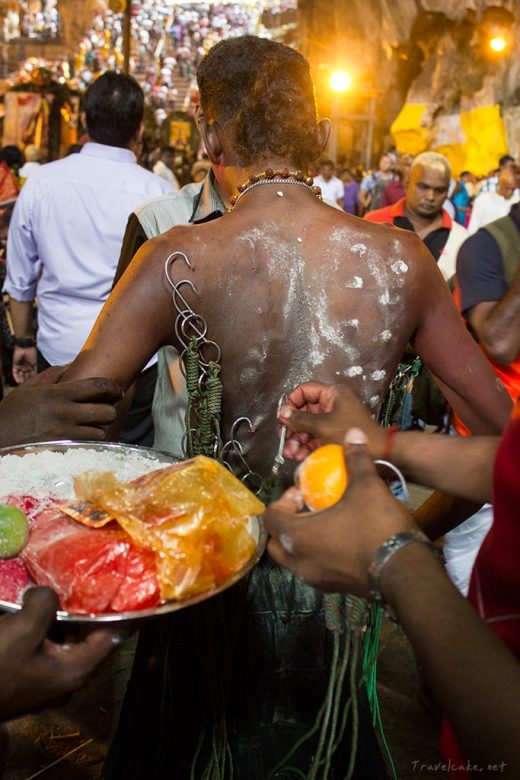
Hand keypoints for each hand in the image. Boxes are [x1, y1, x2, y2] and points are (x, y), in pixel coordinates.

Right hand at [0, 366, 122, 447]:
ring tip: (91, 425)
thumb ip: (53, 375)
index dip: (113, 387)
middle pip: (106, 411)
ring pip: (100, 431)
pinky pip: (88, 446)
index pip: (98, 386)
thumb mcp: (29, 388)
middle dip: (110, 410)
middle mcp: (64, 413)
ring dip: (99, 428)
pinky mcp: (63, 450)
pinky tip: (83, 438)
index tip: (117, 390)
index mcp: (58, 394)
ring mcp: (65, 434)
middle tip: (105, 409)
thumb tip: (73, 363)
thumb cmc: (13, 412)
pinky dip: (90, 442)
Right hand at [0, 587, 118, 719]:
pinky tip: (28, 608)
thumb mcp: (24, 628)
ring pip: (61, 640)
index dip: (110, 609)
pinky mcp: (25, 677)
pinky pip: (41, 647)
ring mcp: (44, 680)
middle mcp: (65, 679)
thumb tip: (47, 594)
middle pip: (84, 636)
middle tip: (74, 581)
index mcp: (75, 671)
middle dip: (77, 609)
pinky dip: (39, 628)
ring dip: (55, 617)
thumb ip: (45, 603)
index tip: (108, 583)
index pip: (108, 636)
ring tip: (49, 591)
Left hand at [12, 346, 36, 383]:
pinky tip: (18, 382)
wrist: (26, 347)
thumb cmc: (34, 353)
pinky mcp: (15, 365)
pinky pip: (15, 373)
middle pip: (26, 376)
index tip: (34, 384)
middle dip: (27, 381)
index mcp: (33, 366)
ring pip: (21, 375)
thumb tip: (40, 378)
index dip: (33, 379)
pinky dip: (16, 377)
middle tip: (28, 386)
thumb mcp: (38, 363)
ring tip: (23, 385)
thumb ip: (38, 370)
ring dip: (22, 380)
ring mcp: (21, 366)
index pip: (33, 374)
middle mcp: (27, 366)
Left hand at [264, 428, 415, 595]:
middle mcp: (299, 561)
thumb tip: (352, 433)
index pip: (271, 518)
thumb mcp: (366, 486)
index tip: (303, 492)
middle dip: (287, 523)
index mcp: (297, 536)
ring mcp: (316, 579)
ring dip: (302, 540)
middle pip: (277, 542)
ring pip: (295, 558)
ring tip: (325, 523)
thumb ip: (355, 459)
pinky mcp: (334, 588)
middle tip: (308, 508)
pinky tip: (341, 540)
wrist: (405, 571)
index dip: (283, 501)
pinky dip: (318, 555)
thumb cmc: (376, 527)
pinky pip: (314, 569)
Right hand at [279, 382, 384, 460]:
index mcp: (333, 394)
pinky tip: (298, 455)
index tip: (283, 415)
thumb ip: (300, 419)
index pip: (305, 390)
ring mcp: (333, 419)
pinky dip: (306, 445)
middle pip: (304, 411)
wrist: (377, 452)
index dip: (291, 401)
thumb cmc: (353, 433)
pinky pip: (315, 436)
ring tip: (290, 451)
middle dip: (292, 426)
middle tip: (283, 436)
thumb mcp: (322, 425)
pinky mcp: (333, 433)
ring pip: (308, 426)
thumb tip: (283, 413)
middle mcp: (332, 404)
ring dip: (297, 439)